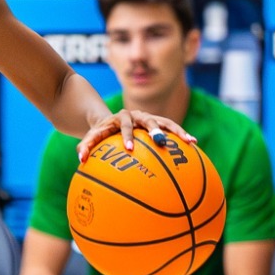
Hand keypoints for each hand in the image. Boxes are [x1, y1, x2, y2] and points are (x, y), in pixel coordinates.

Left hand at [75, 107, 193, 162]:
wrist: (109, 121)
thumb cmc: (100, 133)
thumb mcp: (91, 138)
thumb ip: (85, 146)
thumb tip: (81, 159)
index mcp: (120, 118)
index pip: (124, 125)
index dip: (127, 135)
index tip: (129, 148)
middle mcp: (136, 115)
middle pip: (147, 120)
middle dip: (154, 130)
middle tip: (160, 142)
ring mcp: (148, 118)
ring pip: (164, 122)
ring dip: (176, 131)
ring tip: (189, 141)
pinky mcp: (157, 122)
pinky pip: (171, 127)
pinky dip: (181, 134)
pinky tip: (193, 143)